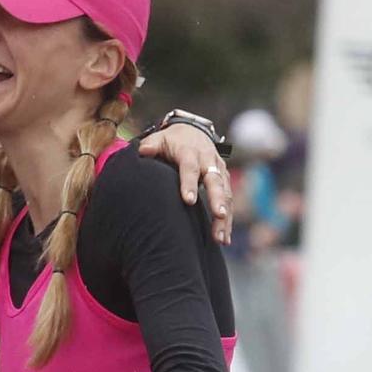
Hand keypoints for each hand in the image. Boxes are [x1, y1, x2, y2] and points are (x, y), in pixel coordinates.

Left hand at [134, 125, 232, 243]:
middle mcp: (208, 161)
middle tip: (219, 215)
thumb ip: (152, 145)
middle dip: (218, 199)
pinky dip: (228, 221)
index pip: (189, 168)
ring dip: (225, 217)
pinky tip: (224, 239)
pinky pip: (229, 201)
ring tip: (220, 238)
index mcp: (190, 152)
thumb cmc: (172, 141)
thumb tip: (143, 150)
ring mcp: (219, 171)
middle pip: (215, 181)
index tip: (188, 200)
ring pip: (225, 194)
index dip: (189, 183)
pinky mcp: (224, 180)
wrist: (193, 132)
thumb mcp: (160, 139)